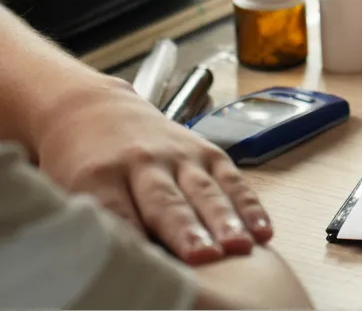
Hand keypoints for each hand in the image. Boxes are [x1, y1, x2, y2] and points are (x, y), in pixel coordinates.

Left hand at [34, 78, 272, 264]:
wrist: (97, 113)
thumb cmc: (85, 166)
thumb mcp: (71, 195)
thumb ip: (95, 229)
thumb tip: (116, 276)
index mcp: (99, 177)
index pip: (116, 216)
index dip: (134, 244)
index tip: (149, 271)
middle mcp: (143, 162)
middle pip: (167, 203)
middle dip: (188, 232)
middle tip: (204, 257)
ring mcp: (180, 156)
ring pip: (205, 192)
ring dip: (224, 221)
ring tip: (239, 247)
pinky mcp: (208, 153)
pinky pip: (233, 182)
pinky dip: (250, 207)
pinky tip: (262, 230)